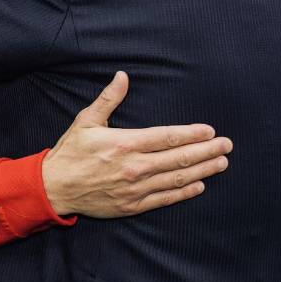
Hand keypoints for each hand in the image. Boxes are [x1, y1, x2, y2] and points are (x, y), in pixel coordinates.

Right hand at [42, 71, 230, 217]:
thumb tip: (123, 76)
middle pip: (178, 159)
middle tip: (227, 146)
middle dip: (206, 151)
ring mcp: (134, 188)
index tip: (210, 131)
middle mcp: (133, 167)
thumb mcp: (86, 120)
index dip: (191, 134)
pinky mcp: (132, 205)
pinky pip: (164, 199)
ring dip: (202, 171)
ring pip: (176, 179)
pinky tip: (199, 186)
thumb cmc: (70, 151)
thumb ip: (108, 98)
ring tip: (221, 163)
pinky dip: (183, 193)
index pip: (167, 137)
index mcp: (124, 143)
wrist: (54, 187)